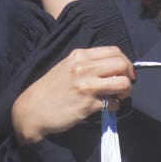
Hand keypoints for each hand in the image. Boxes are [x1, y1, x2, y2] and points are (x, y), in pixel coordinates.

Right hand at [11, 46, 134, 144]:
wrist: (31, 110)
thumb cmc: (50, 89)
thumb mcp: (67, 67)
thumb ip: (88, 64)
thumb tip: (113, 67)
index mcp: (80, 56)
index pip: (114, 51)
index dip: (125, 62)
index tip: (125, 71)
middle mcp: (84, 68)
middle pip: (122, 64)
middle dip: (129, 75)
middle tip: (125, 85)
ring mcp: (86, 86)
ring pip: (122, 83)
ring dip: (126, 91)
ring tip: (119, 96)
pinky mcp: (87, 104)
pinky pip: (113, 103)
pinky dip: (115, 106)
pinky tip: (107, 107)